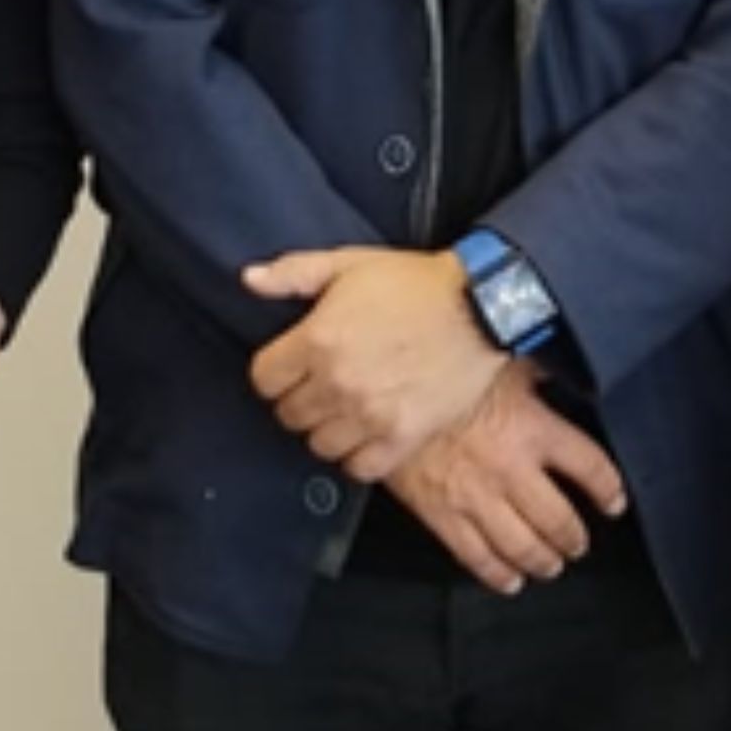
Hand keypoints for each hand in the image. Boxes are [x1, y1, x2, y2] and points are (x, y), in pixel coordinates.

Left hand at [245, 245, 507, 482]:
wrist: (481, 307)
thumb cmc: (415, 283)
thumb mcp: (349, 264)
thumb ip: (293, 272)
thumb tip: (249, 279)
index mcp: (317, 340)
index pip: (263, 380)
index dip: (275, 373)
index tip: (293, 367)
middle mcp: (337, 383)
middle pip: (289, 415)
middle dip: (300, 400)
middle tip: (322, 386)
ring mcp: (370, 415)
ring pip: (319, 444)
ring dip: (327, 429)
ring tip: (345, 411)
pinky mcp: (402, 436)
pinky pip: (359, 467)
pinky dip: (358, 455)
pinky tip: (367, 434)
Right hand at [381, 365, 631, 595]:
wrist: (381, 389)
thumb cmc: (439, 368)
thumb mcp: (501, 361)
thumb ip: (537, 371)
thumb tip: (561, 364)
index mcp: (534, 428)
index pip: (592, 469)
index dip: (609, 490)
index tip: (614, 502)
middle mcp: (512, 469)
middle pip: (560, 520)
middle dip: (574, 539)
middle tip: (578, 544)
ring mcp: (477, 496)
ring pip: (523, 546)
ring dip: (543, 561)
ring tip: (550, 564)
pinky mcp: (440, 514)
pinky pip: (476, 557)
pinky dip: (497, 575)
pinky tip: (508, 580)